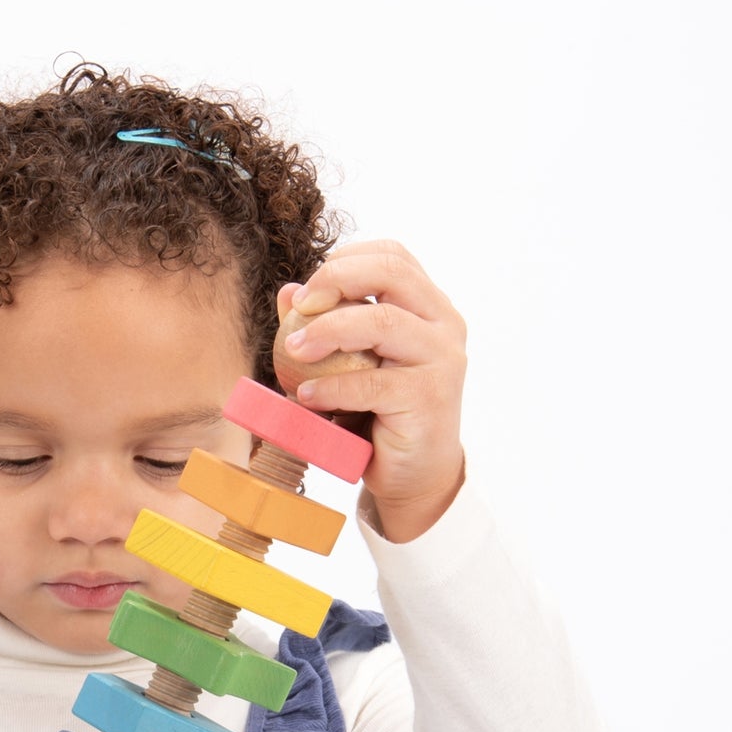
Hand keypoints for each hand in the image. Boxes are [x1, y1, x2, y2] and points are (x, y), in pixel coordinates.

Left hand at [275, 240, 466, 540]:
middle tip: (300, 306)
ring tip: (293, 350)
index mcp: (429, 307)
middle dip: (337, 280)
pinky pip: (372, 383)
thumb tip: (288, 293)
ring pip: (382, 323)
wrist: (414, 474)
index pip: (394, 257)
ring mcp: (442, 360)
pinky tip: (307, 395)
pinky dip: (332, 386)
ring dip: (328, 331)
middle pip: (392, 275)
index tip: (308, 287)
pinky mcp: (429, 398)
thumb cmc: (379, 414)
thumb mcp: (350, 365)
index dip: (347, 260)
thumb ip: (325, 326)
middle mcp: (443, 325)